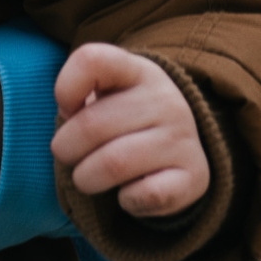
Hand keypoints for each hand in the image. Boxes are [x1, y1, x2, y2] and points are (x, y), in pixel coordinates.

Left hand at [51, 43, 207, 217]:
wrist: (180, 151)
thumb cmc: (125, 121)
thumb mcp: (105, 94)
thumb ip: (78, 93)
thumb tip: (70, 115)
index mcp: (139, 71)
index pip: (91, 59)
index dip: (65, 88)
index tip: (69, 109)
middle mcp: (166, 100)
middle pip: (91, 125)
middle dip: (65, 150)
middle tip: (71, 156)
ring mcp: (183, 138)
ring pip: (113, 164)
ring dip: (87, 179)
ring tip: (91, 177)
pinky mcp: (195, 177)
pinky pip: (144, 195)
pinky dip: (126, 201)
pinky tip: (129, 193)